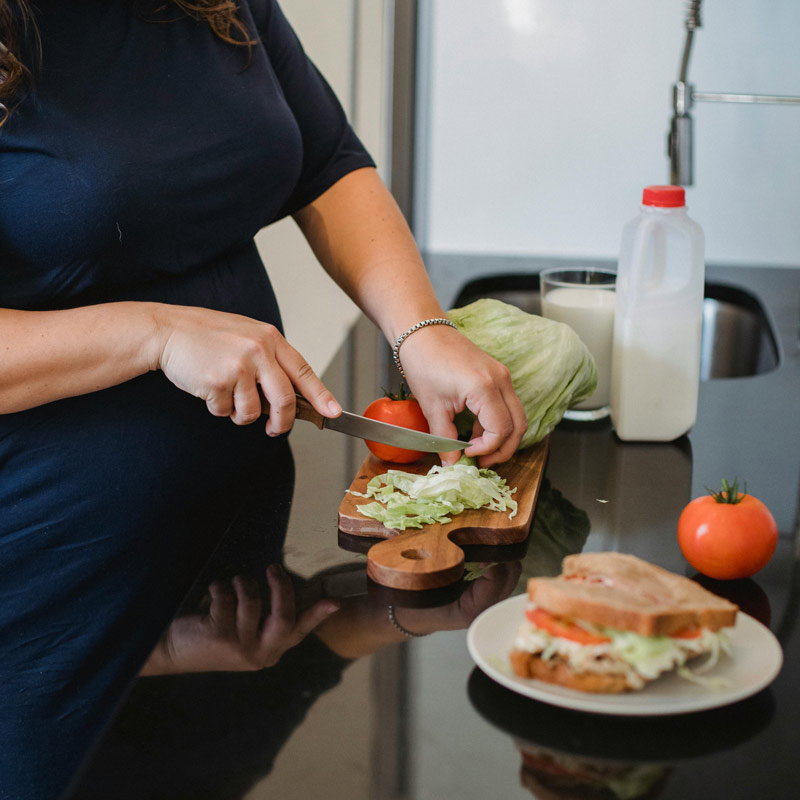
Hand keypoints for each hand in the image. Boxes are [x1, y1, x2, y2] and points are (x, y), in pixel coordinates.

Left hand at [140, 565, 338, 674]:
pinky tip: (209, 597)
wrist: (171, 651)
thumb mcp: (244, 630)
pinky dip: (218, 589)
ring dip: (239, 584)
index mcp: (269, 652)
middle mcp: (259, 655)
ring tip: (227, 587)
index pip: (298, 630)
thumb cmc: (211, 632)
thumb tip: (287, 585)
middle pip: (284, 614)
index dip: (317, 614)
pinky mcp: (220, 636)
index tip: (334, 602)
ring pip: (252, 599)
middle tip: (272, 567)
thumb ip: (265, 615)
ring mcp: (240, 647)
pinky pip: (228, 596)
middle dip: (280, 585)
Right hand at [153, 304, 340, 433]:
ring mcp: (239, 366)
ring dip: (240, 414)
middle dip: (282, 422)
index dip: (321, 396)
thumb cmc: (207, 335)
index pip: (304, 372)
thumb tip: (290, 394)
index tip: (333, 413)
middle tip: (275, 429)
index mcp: (270, 338)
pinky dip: (218, 408)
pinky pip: (225, 411)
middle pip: (284, 400)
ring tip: (226, 394)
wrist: (168, 331)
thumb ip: (270, 360)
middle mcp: (259, 350)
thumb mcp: (247, 336)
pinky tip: (208, 387)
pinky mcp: (218, 381)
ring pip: (252, 412)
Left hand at [398, 325, 526, 466]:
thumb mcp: (432, 406)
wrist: (422, 332)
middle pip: (518, 426)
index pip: (501, 430)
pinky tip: (475, 431)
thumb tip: (451, 463)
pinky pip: (506, 404)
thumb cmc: (424, 362)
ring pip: (516, 416)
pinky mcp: (497, 374)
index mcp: (484, 388)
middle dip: (503, 449)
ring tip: (477, 449)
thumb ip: (443, 438)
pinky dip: (497, 422)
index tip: (467, 454)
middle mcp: (500, 380)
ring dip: (502, 437)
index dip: (487, 449)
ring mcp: (502, 375)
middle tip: (482, 463)